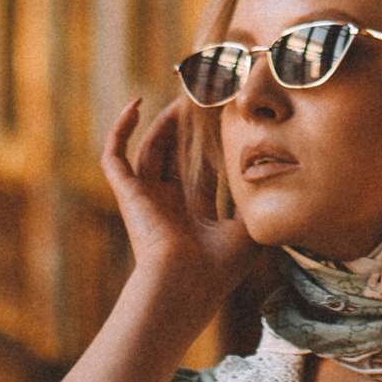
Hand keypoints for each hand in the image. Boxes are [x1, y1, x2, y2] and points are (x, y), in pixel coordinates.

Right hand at [101, 93, 258, 324]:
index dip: (212, 143)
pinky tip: (136, 103)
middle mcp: (167, 203)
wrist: (185, 285)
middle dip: (188, 126)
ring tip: (184, 96)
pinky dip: (120, 129)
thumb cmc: (217, 269)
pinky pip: (114, 156)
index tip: (225, 118)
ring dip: (164, 121)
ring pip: (150, 147)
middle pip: (176, 153)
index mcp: (192, 213)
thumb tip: (266, 178)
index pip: (201, 168)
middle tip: (205, 97)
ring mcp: (145, 197)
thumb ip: (252, 205)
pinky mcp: (128, 193)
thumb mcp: (247, 232)